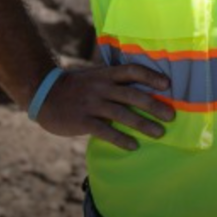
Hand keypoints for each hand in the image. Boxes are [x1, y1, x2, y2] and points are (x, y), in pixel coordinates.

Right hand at [35, 64, 175, 150]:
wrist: (45, 94)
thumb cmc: (76, 87)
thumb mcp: (95, 77)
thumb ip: (114, 82)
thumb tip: (142, 90)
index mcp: (105, 74)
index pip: (132, 71)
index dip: (151, 76)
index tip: (168, 85)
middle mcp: (101, 87)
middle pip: (132, 95)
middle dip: (154, 105)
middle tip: (171, 116)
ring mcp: (92, 104)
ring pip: (122, 114)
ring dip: (143, 124)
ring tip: (159, 133)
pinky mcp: (83, 121)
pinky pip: (106, 131)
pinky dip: (121, 139)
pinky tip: (133, 146)